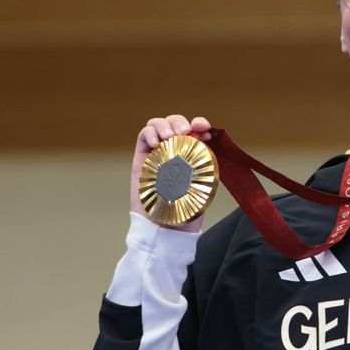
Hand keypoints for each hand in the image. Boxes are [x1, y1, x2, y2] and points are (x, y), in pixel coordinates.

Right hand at [130, 114, 212, 231]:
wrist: (166, 227)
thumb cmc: (186, 209)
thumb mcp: (204, 186)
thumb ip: (205, 166)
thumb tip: (207, 144)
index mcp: (192, 153)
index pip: (195, 130)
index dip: (199, 123)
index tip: (204, 128)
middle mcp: (175, 149)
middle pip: (175, 122)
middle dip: (180, 122)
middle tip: (184, 133)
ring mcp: (157, 152)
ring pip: (158, 124)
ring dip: (164, 125)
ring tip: (170, 136)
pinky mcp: (142, 157)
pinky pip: (143, 135)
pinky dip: (149, 132)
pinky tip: (155, 143)